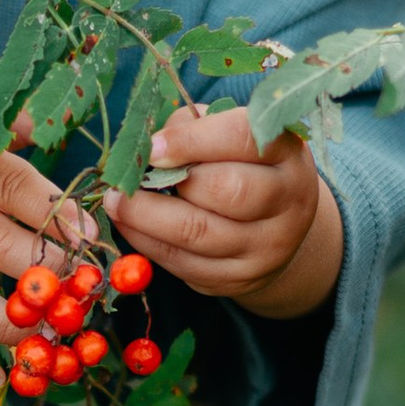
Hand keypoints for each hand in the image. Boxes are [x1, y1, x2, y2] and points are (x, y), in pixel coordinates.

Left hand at [106, 105, 341, 319]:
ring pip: (200, 233)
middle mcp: (288, 199)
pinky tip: (130, 226)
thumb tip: (145, 143)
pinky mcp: (242, 277)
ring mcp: (269, 244)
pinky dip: (149, 243)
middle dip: (169, 182)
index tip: (151, 147)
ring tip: (117, 201)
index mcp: (285, 151)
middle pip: (227, 190)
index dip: (190, 141)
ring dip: (146, 217)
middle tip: (131, 177)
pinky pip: (186, 264)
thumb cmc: (243, 165)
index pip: (241, 138)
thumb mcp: (229, 135)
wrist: (278, 226)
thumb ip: (192, 128)